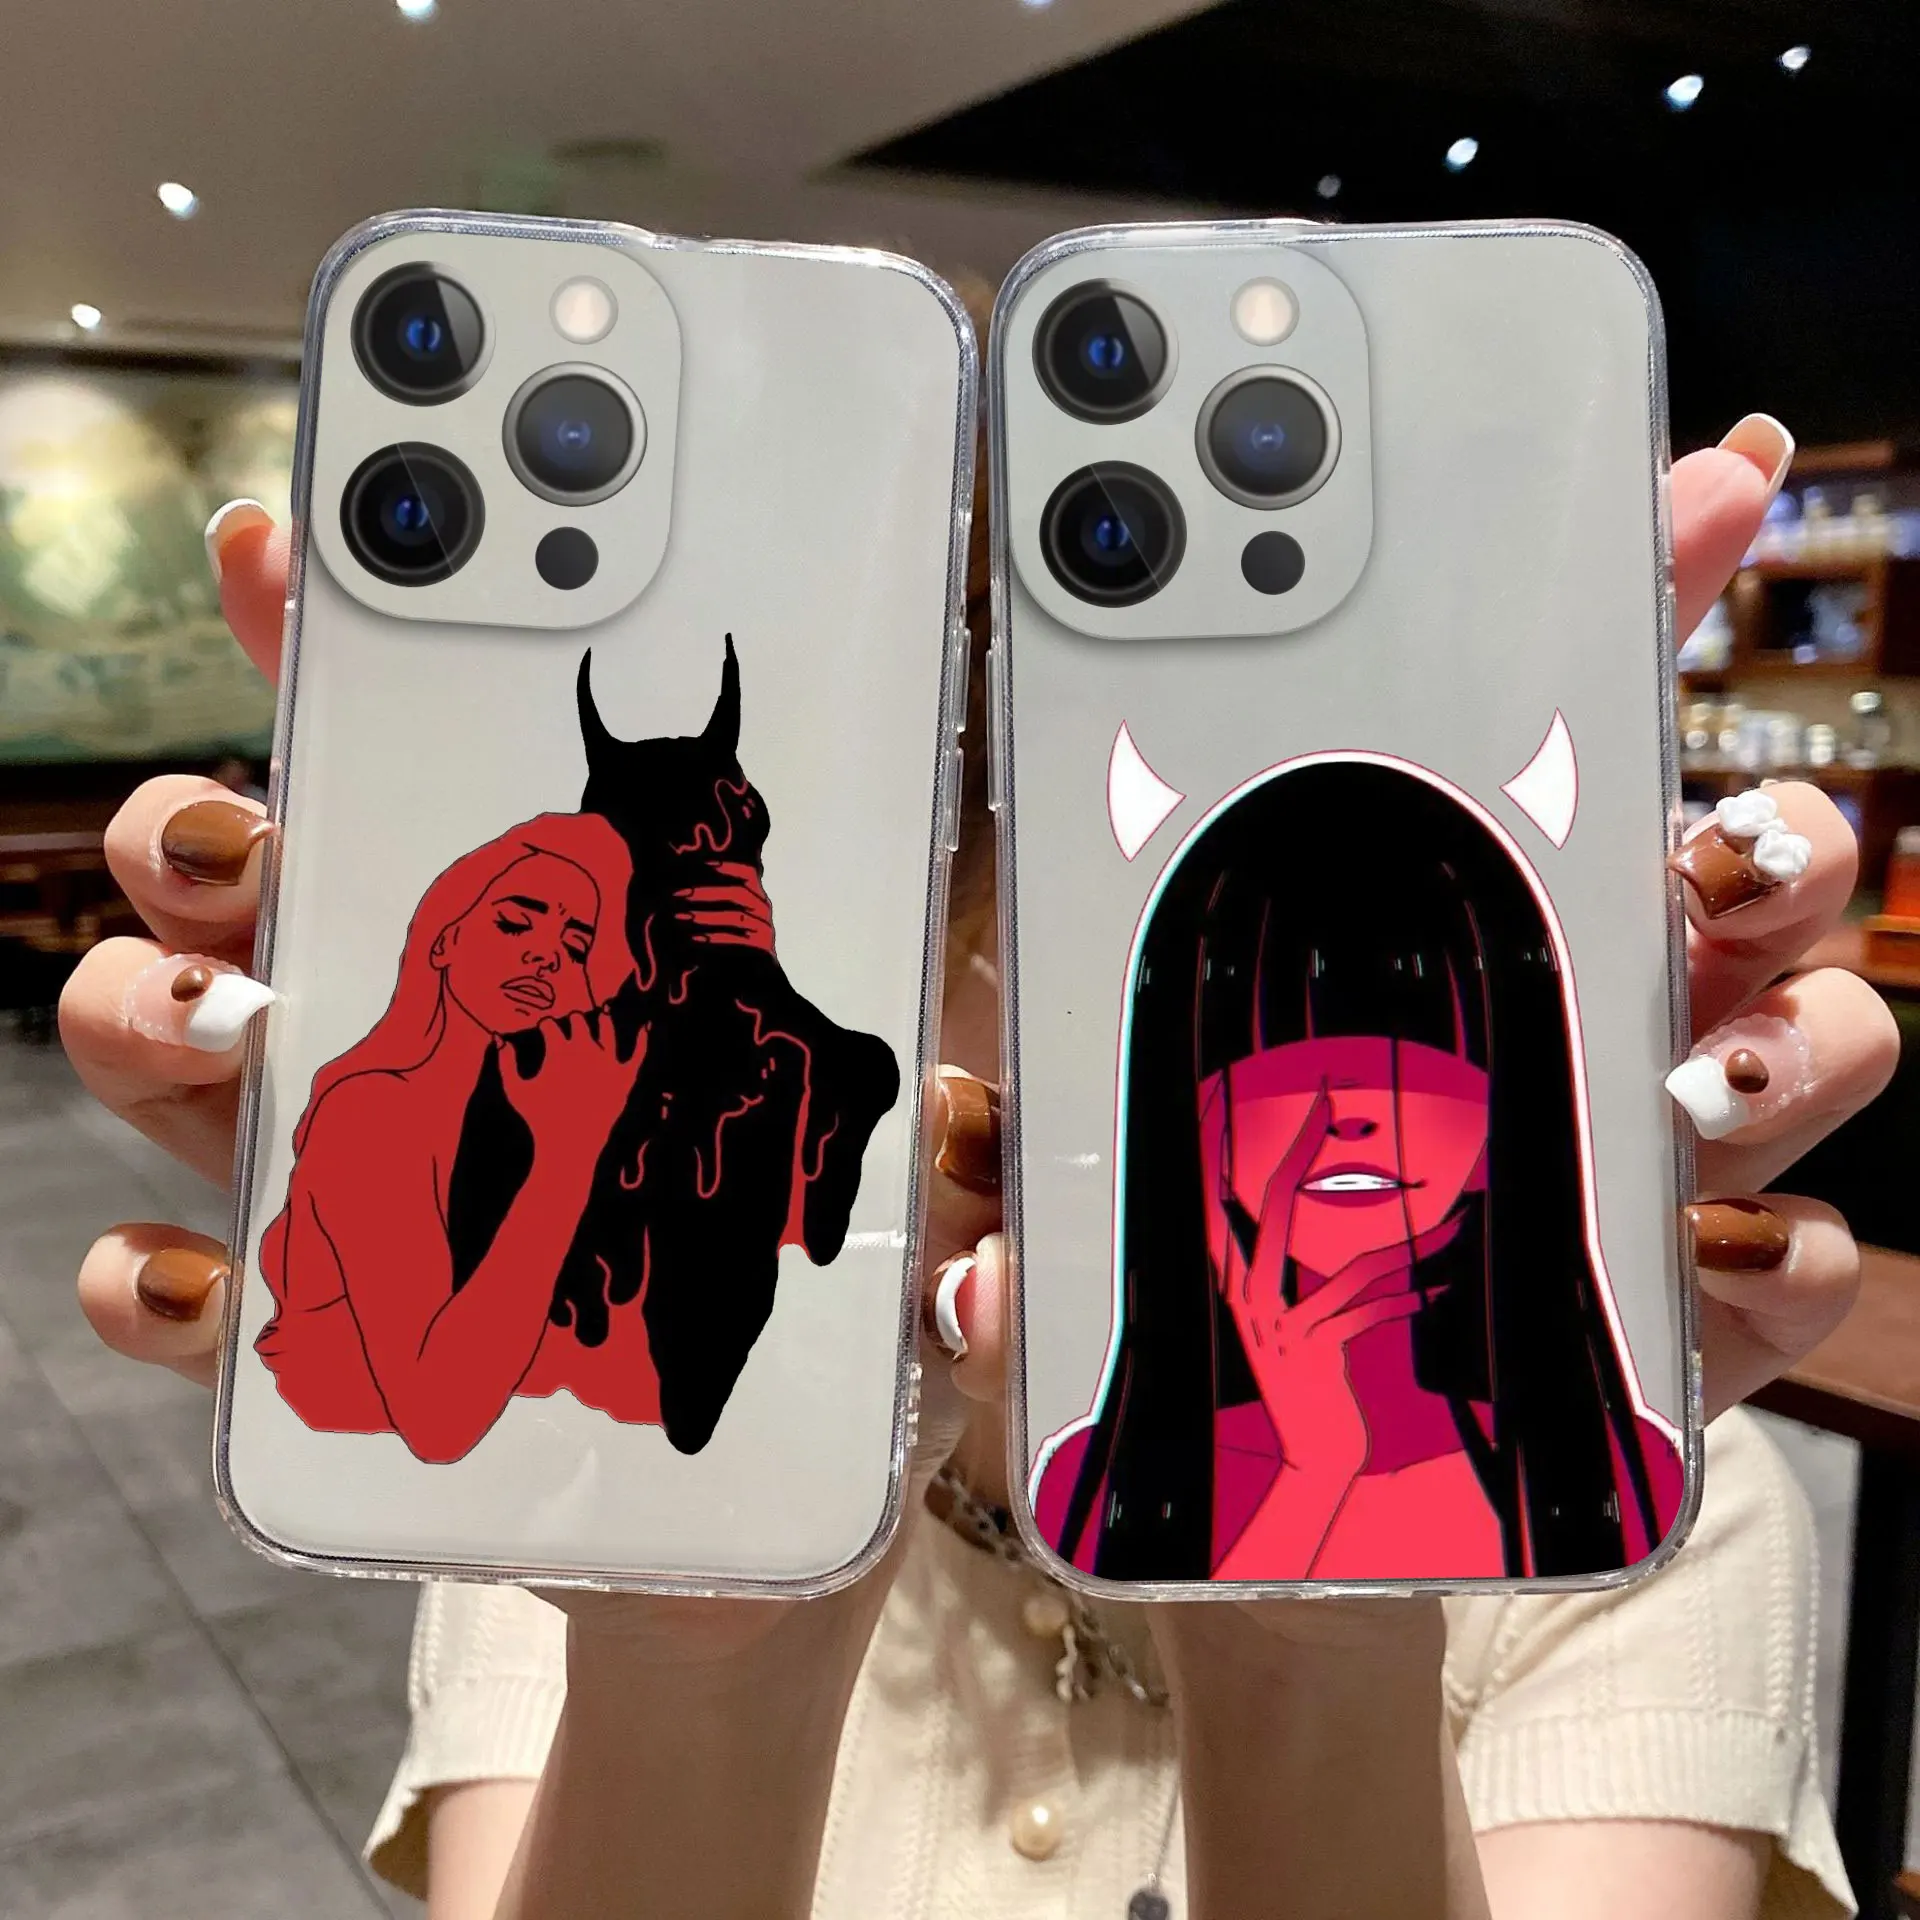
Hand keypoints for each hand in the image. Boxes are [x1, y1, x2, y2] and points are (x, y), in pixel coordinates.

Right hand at [66, 501, 1006, 1638]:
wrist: (753, 1525)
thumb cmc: (845, 1324)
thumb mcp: (929, 1203)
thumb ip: (962, 1166)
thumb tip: (982, 1221)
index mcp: (588, 949)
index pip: (468, 765)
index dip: (368, 648)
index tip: (303, 552)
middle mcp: (443, 1026)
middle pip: (263, 869)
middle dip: (211, 823)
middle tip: (248, 839)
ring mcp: (361, 1164)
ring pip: (176, 1035)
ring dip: (152, 1006)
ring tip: (226, 1026)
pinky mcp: (321, 1322)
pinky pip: (182, 1278)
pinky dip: (152, 1271)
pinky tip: (188, 1274)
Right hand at [498, 1009, 643, 1161]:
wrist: (569, 1145)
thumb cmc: (539, 1118)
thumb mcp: (516, 1090)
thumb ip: (505, 1063)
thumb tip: (499, 1038)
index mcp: (559, 1049)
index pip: (551, 1025)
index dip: (544, 1025)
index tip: (543, 1029)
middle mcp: (586, 1049)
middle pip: (578, 1021)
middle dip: (570, 1020)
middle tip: (568, 1024)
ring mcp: (608, 1062)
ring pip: (607, 1028)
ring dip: (601, 1020)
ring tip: (599, 1015)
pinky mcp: (624, 1077)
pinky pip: (637, 1055)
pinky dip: (642, 1042)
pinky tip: (644, 1029)